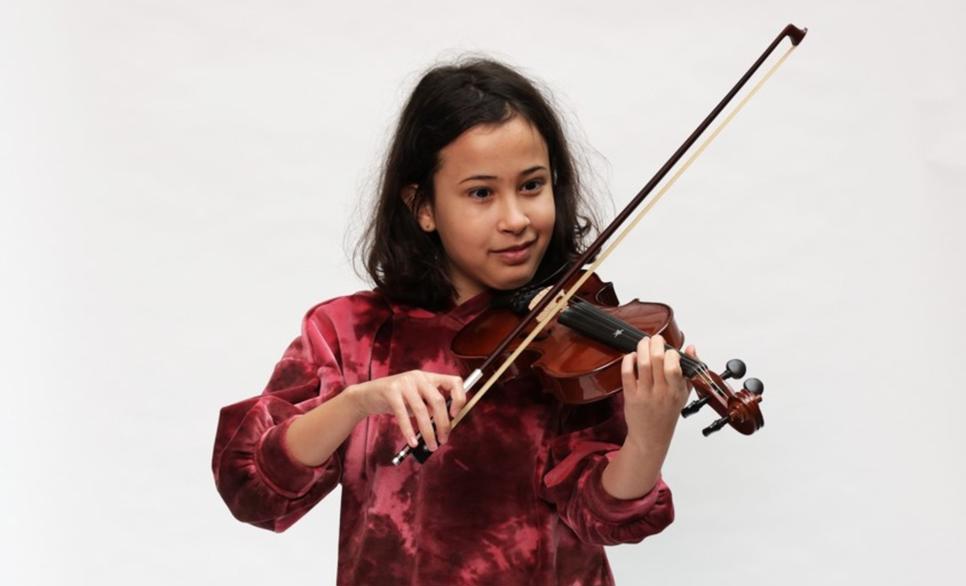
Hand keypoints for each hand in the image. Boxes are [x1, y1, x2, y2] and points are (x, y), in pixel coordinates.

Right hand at [346, 370, 465, 450]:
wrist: (368, 395)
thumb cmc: (396, 401)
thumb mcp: (416, 400)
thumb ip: (430, 408)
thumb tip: (445, 427)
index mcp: (429, 377)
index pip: (454, 381)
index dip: (459, 398)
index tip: (455, 415)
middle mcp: (419, 377)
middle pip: (438, 400)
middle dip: (444, 424)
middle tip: (443, 439)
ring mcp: (404, 382)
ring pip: (422, 410)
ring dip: (428, 432)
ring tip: (431, 445)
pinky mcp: (390, 391)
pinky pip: (403, 415)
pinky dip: (409, 431)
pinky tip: (413, 442)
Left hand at [620, 335, 696, 451]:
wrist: (651, 437)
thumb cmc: (667, 414)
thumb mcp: (684, 394)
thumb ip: (689, 371)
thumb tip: (691, 348)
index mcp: (676, 391)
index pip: (674, 366)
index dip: (671, 352)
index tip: (669, 349)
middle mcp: (661, 392)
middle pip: (657, 360)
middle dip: (655, 343)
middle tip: (655, 339)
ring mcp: (645, 394)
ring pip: (642, 364)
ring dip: (642, 348)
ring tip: (643, 342)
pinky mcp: (630, 396)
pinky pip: (627, 374)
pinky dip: (628, 360)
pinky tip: (631, 356)